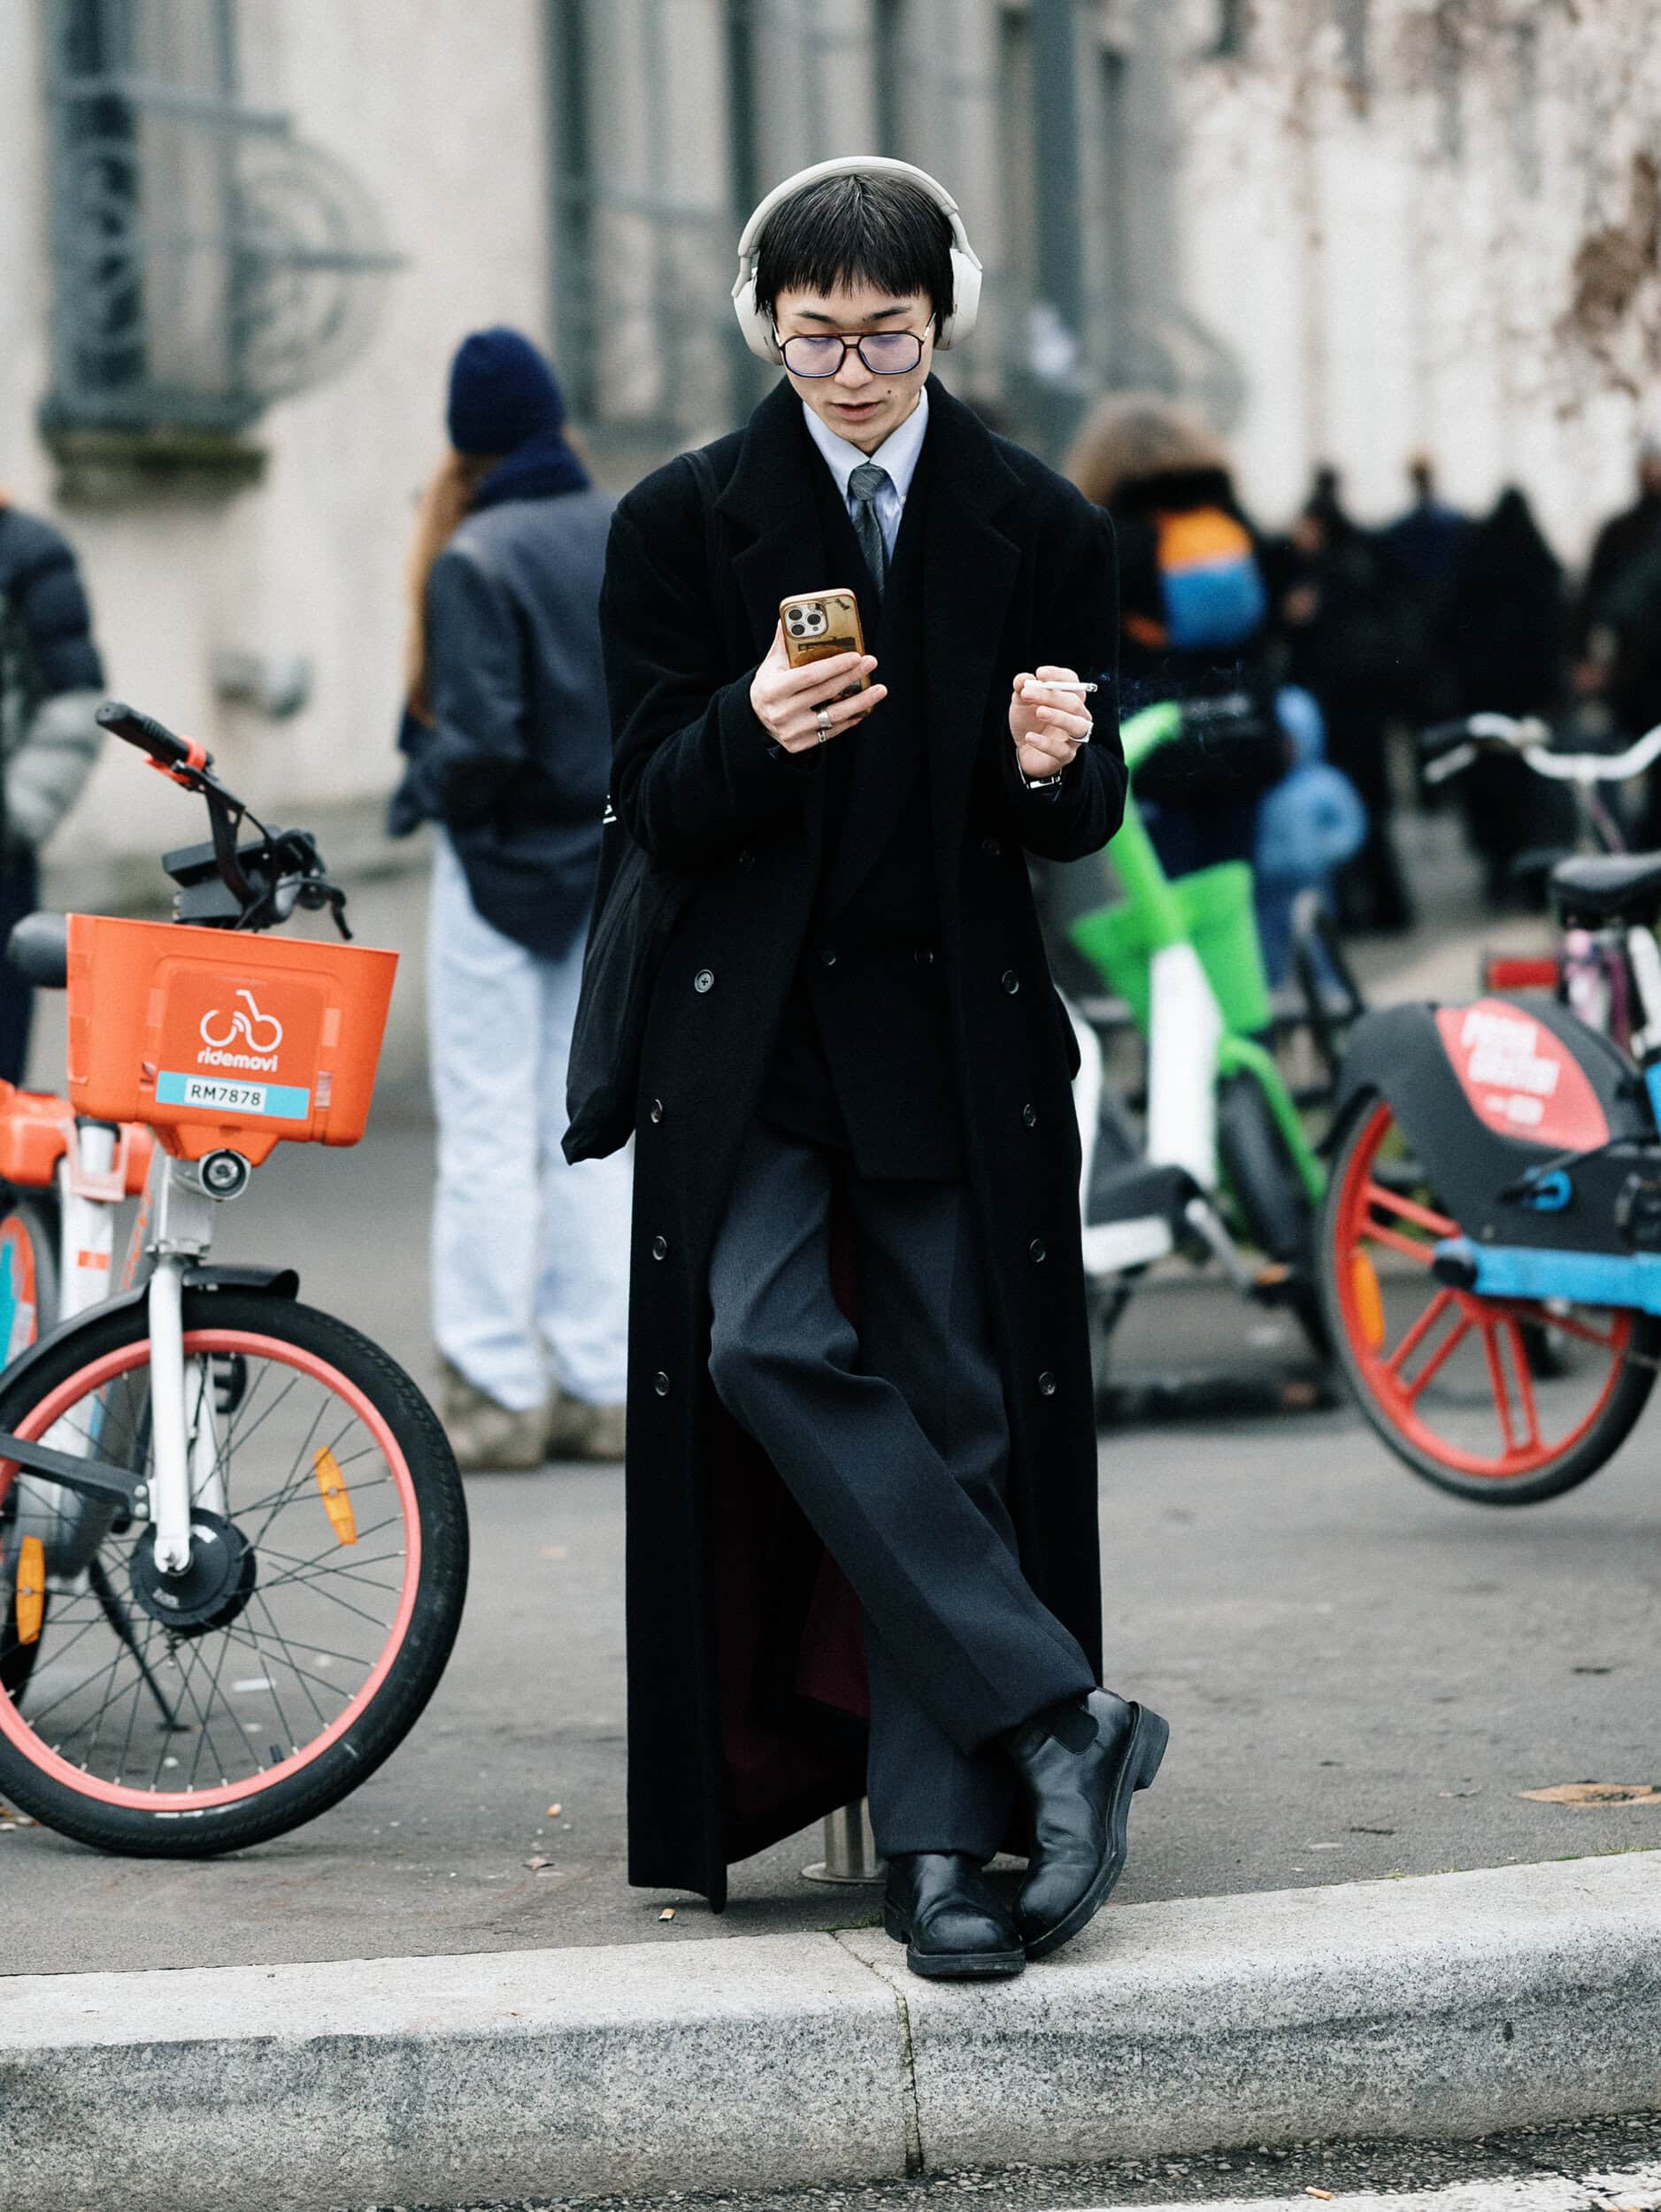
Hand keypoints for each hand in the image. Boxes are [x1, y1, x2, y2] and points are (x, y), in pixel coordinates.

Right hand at [750, 624, 886, 753]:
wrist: (756, 719)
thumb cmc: (769, 685)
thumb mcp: (771, 665)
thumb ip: (783, 644)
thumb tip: (789, 618)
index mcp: (773, 689)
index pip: (810, 676)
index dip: (835, 666)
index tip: (856, 656)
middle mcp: (782, 713)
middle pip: (825, 693)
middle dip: (852, 677)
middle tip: (871, 663)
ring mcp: (792, 731)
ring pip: (833, 716)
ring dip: (860, 702)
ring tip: (880, 689)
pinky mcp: (800, 744)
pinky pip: (832, 731)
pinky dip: (850, 719)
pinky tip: (864, 708)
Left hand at [1009, 665, 1091, 780]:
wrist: (1022, 750)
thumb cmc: (1028, 721)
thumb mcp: (1021, 702)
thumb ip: (1022, 689)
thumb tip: (1023, 679)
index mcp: (1070, 698)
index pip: (1072, 682)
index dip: (1058, 676)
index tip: (1040, 673)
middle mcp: (1078, 716)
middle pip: (1073, 703)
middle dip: (1051, 696)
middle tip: (1027, 693)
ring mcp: (1074, 737)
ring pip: (1077, 725)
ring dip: (1059, 717)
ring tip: (1038, 712)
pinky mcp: (1066, 755)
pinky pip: (1061, 750)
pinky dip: (1045, 743)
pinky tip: (1029, 737)